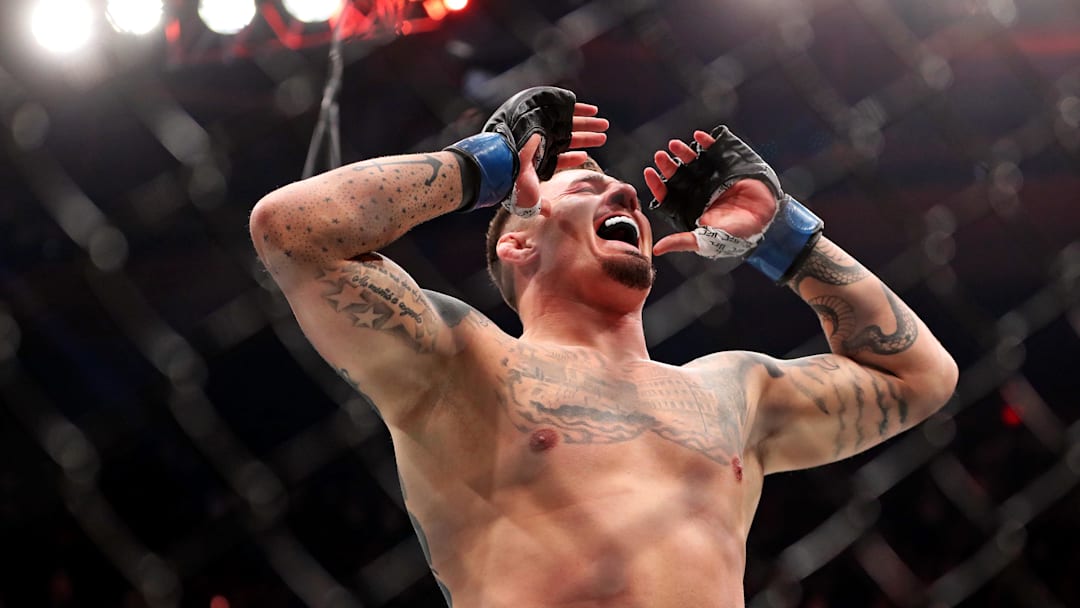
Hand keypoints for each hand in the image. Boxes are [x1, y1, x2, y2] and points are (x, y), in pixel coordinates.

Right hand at [512, 102, 607, 213]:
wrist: (504, 160)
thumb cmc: (516, 182)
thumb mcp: (531, 198)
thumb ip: (540, 204)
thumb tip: (548, 213)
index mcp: (541, 160)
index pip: (560, 158)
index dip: (573, 158)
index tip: (585, 156)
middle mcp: (543, 143)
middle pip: (570, 139)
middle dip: (587, 138)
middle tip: (603, 137)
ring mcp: (544, 126)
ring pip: (571, 124)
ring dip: (588, 124)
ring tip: (604, 124)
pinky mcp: (544, 112)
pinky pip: (566, 108)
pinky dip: (580, 109)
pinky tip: (593, 111)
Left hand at [644, 130, 776, 256]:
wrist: (764, 220)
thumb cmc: (734, 235)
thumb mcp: (707, 240)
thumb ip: (682, 241)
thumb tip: (656, 250)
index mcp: (688, 206)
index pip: (668, 194)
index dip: (657, 184)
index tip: (649, 173)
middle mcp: (697, 189)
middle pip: (677, 175)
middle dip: (668, 165)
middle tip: (660, 156)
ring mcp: (711, 175)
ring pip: (692, 160)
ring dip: (682, 152)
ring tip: (674, 145)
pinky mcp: (727, 164)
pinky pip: (714, 150)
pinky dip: (706, 142)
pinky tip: (699, 136)